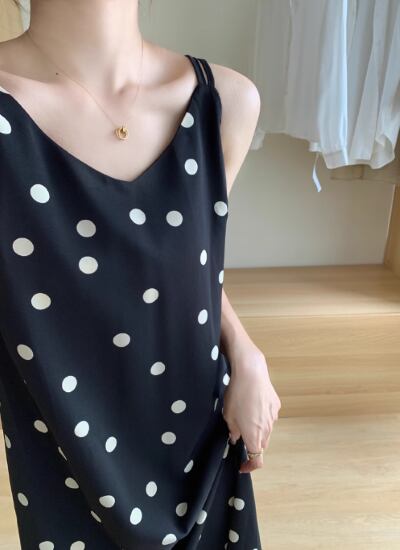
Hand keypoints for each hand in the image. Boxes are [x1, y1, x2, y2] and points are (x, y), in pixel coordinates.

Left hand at [221, 341, 280, 472]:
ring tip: (245, 415)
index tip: (242, 466)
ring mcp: (273, 417)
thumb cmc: (237, 393)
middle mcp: (267, 429)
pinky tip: (253, 404)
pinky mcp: (276, 405)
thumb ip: (233, 430)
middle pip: (261, 445)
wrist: (251, 372)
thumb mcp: (228, 414)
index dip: (250, 466)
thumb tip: (236, 437)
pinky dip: (262, 417)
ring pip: (266, 431)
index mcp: (253, 435)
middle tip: (239, 435)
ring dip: (257, 429)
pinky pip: (269, 417)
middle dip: (252, 444)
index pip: (257, 460)